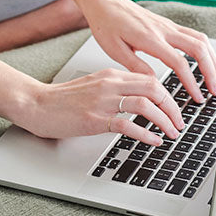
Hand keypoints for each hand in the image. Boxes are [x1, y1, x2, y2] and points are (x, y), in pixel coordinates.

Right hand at [17, 68, 185, 145]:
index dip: (168, 95)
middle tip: (179, 122)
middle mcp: (110, 84)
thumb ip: (115, 89)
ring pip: (145, 104)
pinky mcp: (94, 119)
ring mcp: (102, 101)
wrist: (36, 104)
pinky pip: (128, 124)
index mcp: (111, 75)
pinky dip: (146, 133)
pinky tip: (153, 141)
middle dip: (172, 107)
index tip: (174, 110)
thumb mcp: (93, 86)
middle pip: (154, 88)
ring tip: (171, 133)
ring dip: (164, 120)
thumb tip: (139, 100)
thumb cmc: (62, 100)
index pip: (150, 79)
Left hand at [78, 0, 215, 103]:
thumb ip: (136, 67)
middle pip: (198, 48)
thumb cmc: (106, 25)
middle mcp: (163, 29)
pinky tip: (206, 62)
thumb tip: (154, 83)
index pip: (179, 62)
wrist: (104, 3)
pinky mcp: (168, 24)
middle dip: (211, 70)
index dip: (191, 82)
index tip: (197, 97)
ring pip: (201, 40)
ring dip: (212, 60)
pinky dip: (205, 50)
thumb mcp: (114, 50)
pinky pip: (194, 35)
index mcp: (149, 38)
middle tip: (215, 90)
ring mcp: (168, 25)